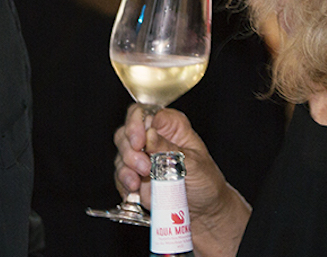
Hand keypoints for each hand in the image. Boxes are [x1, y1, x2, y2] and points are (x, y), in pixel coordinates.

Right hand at [114, 104, 251, 256]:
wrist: (205, 213)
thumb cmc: (206, 183)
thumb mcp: (194, 164)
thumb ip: (169, 149)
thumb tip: (150, 134)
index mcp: (169, 126)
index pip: (143, 113)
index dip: (136, 124)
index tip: (139, 142)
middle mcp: (152, 137)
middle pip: (126, 131)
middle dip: (130, 150)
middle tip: (144, 167)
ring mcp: (141, 156)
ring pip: (121, 153)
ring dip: (127, 168)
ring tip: (139, 182)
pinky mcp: (134, 175)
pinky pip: (120, 175)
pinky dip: (124, 183)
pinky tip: (134, 189)